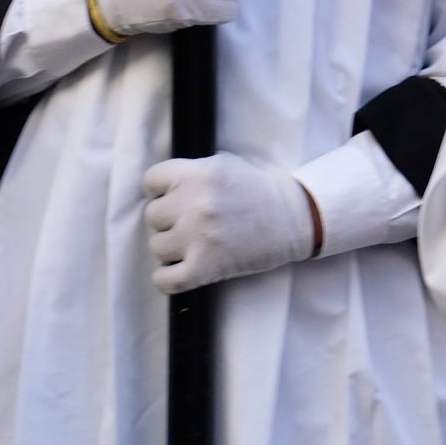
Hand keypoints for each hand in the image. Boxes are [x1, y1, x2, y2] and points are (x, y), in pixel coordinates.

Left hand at [144, 153, 315, 294]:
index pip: (151, 181)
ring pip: (157, 247)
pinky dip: (168, 278)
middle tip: (193, 222)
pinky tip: (182, 270)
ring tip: (195, 244)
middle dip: (170, 219)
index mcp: (198, 174)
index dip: (162, 190)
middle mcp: (194, 204)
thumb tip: (160, 189)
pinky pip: (164, 280)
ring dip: (172, 247)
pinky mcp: (205, 267)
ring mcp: (198, 237)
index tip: (176, 197)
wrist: (294, 218)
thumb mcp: (224, 165)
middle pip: (153, 215)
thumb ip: (191, 172)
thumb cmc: (258, 190)